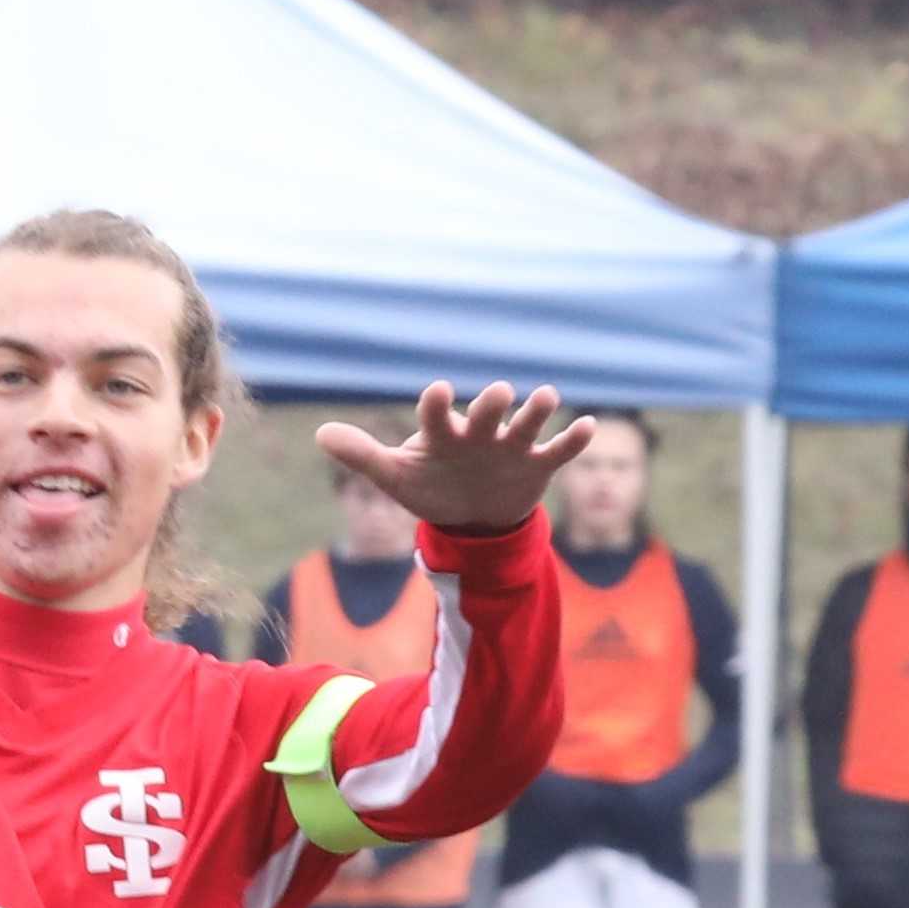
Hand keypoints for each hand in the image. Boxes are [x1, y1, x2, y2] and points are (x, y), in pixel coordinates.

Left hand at [314, 381, 588, 535]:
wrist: (470, 516)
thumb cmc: (431, 485)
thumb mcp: (394, 476)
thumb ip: (362, 454)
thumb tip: (320, 433)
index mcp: (444, 434)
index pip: (437, 414)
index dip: (437, 405)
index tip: (436, 391)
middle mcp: (480, 433)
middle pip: (488, 412)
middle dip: (492, 403)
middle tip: (497, 394)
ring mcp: (512, 447)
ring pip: (528, 422)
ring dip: (538, 410)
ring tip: (544, 397)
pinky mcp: (538, 465)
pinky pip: (560, 449)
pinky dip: (574, 439)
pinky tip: (588, 426)